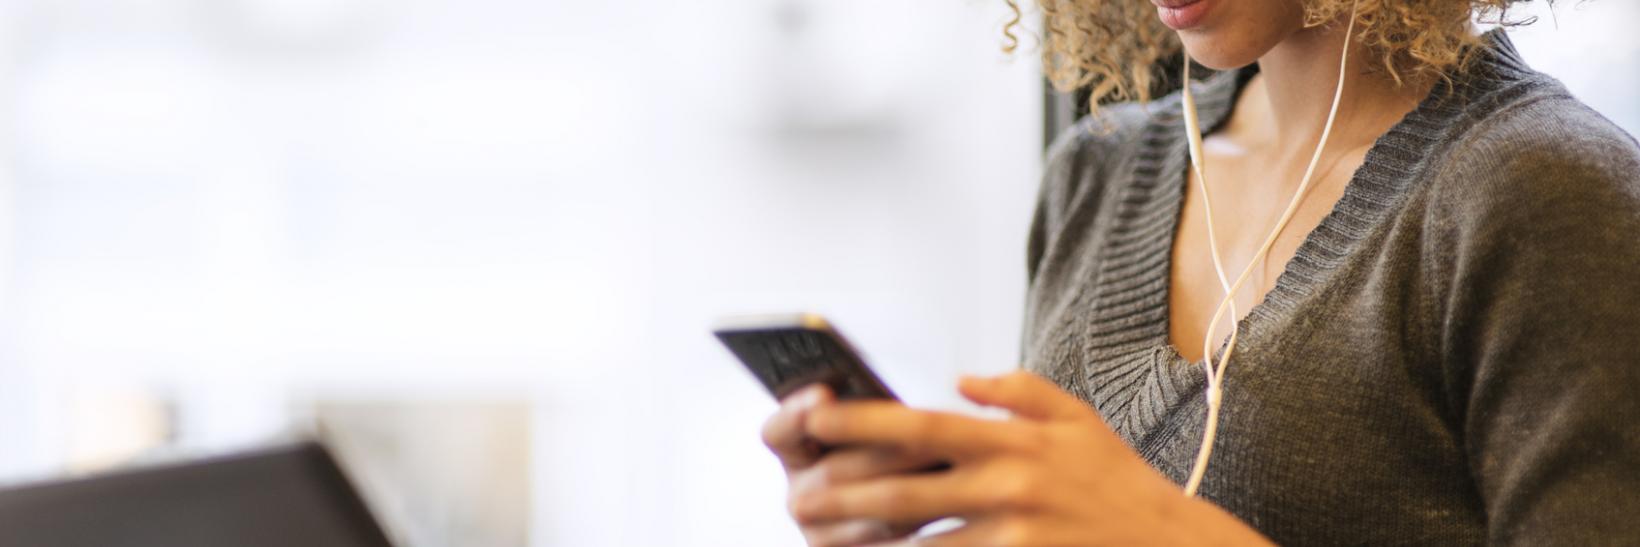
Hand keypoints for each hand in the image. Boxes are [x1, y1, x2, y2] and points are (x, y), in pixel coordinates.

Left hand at [792, 371, 1271, 545]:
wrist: (1170, 545)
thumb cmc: (1118, 482)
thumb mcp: (1078, 419)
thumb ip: (1018, 391)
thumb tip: (959, 379)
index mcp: (1012, 437)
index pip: (921, 422)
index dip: (861, 419)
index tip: (815, 415)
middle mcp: (1007, 481)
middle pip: (903, 487)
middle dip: (841, 492)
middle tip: (796, 498)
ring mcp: (1012, 530)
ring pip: (916, 542)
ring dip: (864, 542)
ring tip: (822, 539)